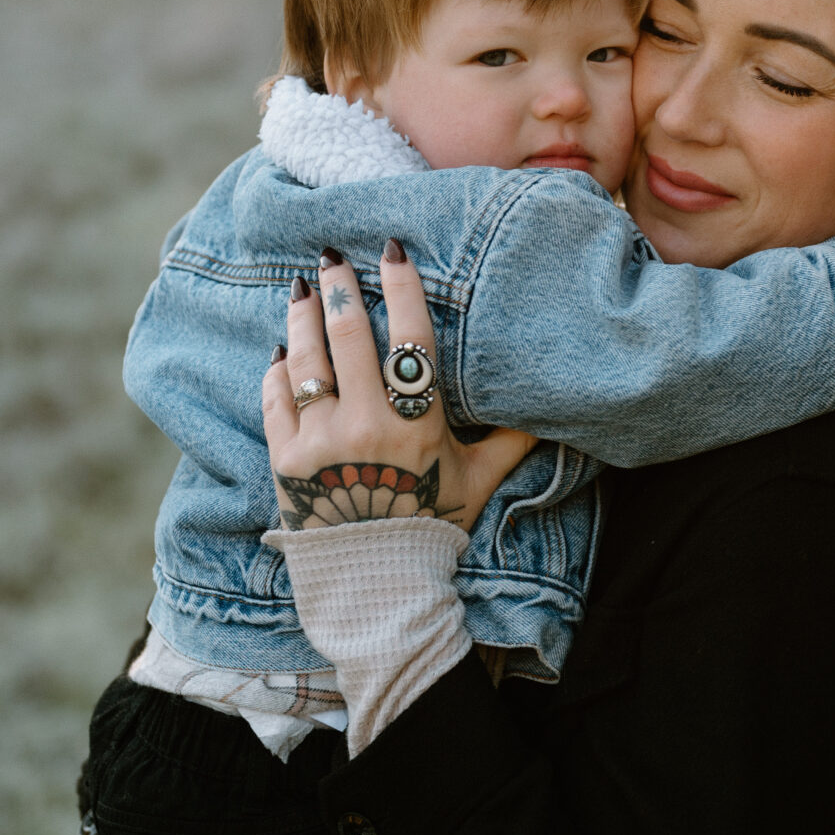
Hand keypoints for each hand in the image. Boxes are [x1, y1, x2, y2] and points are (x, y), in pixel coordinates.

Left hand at [263, 241, 535, 532]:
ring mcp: (321, 442)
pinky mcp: (285, 460)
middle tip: (333, 257)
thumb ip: (513, 438)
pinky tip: (285, 351)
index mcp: (418, 425)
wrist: (377, 584)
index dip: (401, 288)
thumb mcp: (480, 479)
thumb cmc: (433, 525)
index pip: (410, 339)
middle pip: (350, 337)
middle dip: (340, 288)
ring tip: (302, 287)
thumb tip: (557, 408)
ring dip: (303, 317)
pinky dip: (279, 370)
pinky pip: (277, 399)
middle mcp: (367, 427)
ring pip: (308, 360)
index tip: (393, 251)